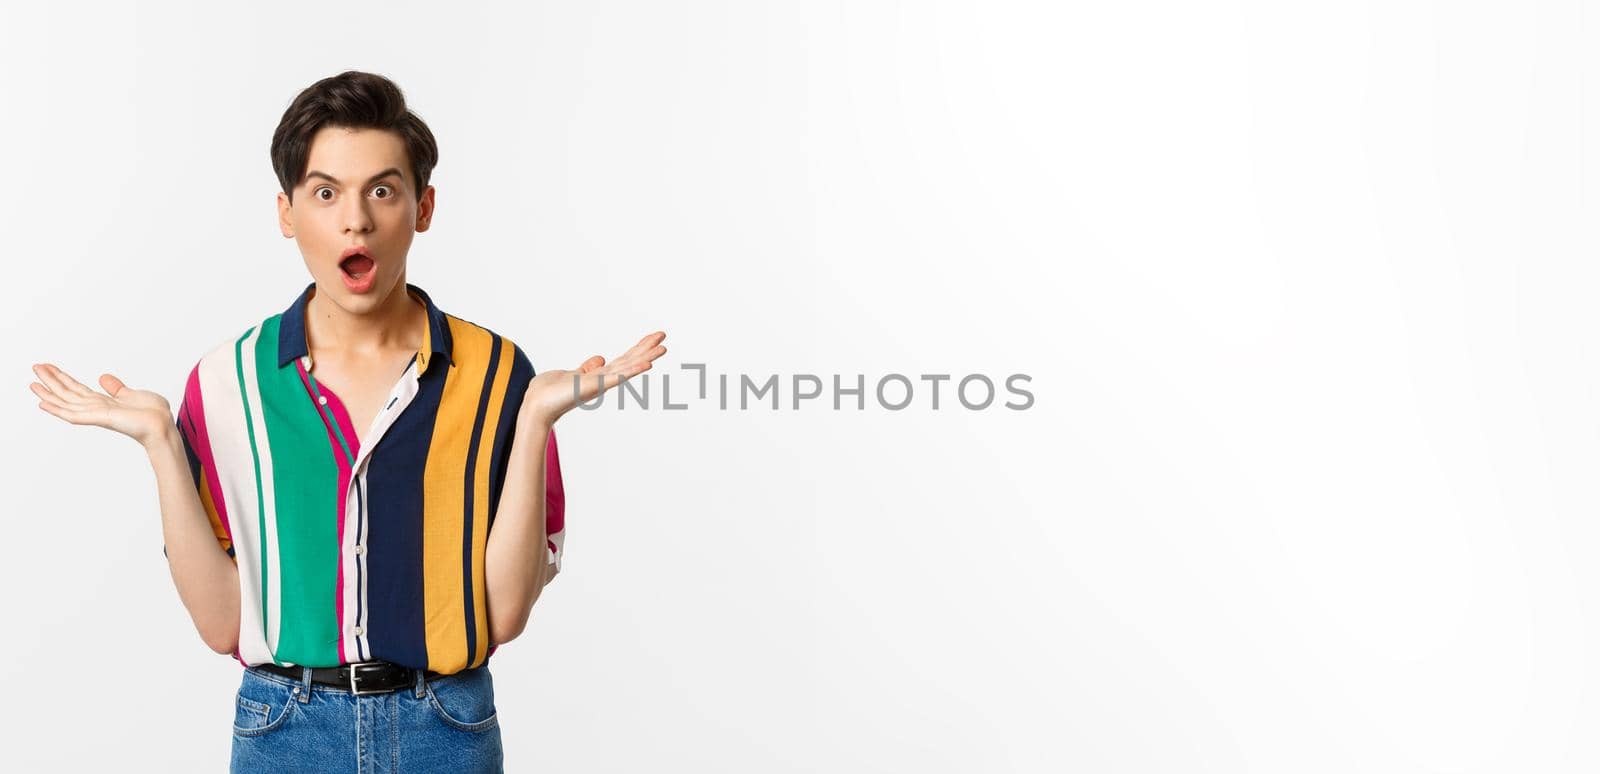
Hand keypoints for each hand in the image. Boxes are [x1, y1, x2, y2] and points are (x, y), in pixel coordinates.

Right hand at [30, 363, 175, 448]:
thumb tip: (103, 378)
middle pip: (67, 393)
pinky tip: (43, 403)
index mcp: (103, 403)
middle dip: (51, 380)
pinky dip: (57, 409)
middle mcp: (96, 408)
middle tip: (35, 367)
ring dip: (49, 392)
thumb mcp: (132, 394)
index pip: (77, 389)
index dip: (63, 378)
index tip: (49, 367)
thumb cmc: (152, 414)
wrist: (162, 426)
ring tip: (32, 382)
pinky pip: (73, 415)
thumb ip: (116, 388)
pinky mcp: (99, 418)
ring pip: (66, 402)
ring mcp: (96, 414)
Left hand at [520, 331, 666, 424]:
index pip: (624, 360)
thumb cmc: (549, 393)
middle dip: (647, 349)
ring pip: (628, 368)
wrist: (535, 406)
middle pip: (630, 361)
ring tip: (662, 349)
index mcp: (599, 376)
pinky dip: (632, 371)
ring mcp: (600, 384)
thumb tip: (601, 359)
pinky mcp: (593, 386)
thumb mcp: (571, 374)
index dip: (638, 348)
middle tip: (664, 336)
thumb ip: (587, 368)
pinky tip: (646, 365)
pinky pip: (617, 378)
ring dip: (646, 358)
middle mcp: (603, 380)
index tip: (654, 338)